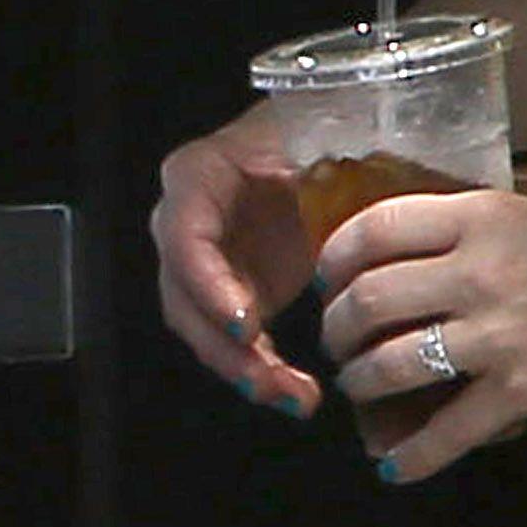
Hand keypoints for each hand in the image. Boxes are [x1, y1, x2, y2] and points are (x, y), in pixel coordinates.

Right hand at [151, 116, 324, 419]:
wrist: (341, 144)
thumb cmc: (328, 129)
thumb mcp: (324, 136)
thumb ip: (321, 159)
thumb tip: (333, 182)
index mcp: (199, 175)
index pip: (185, 236)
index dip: (210, 285)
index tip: (247, 324)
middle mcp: (188, 222)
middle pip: (185, 296)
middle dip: (225, 347)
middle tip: (269, 380)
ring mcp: (209, 262)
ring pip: (204, 328)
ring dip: (244, 369)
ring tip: (295, 398)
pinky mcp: (235, 291)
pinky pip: (235, 341)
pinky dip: (262, 368)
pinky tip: (297, 391)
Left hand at [316, 185, 526, 479]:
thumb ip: (480, 234)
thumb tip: (423, 258)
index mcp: (482, 219)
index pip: (376, 228)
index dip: (335, 258)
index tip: (328, 279)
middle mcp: (479, 272)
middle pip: (368, 300)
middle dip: (337, 329)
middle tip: (339, 342)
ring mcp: (499, 334)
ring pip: (388, 366)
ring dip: (361, 384)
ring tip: (361, 390)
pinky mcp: (524, 390)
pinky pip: (446, 432)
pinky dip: (410, 456)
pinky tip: (393, 468)